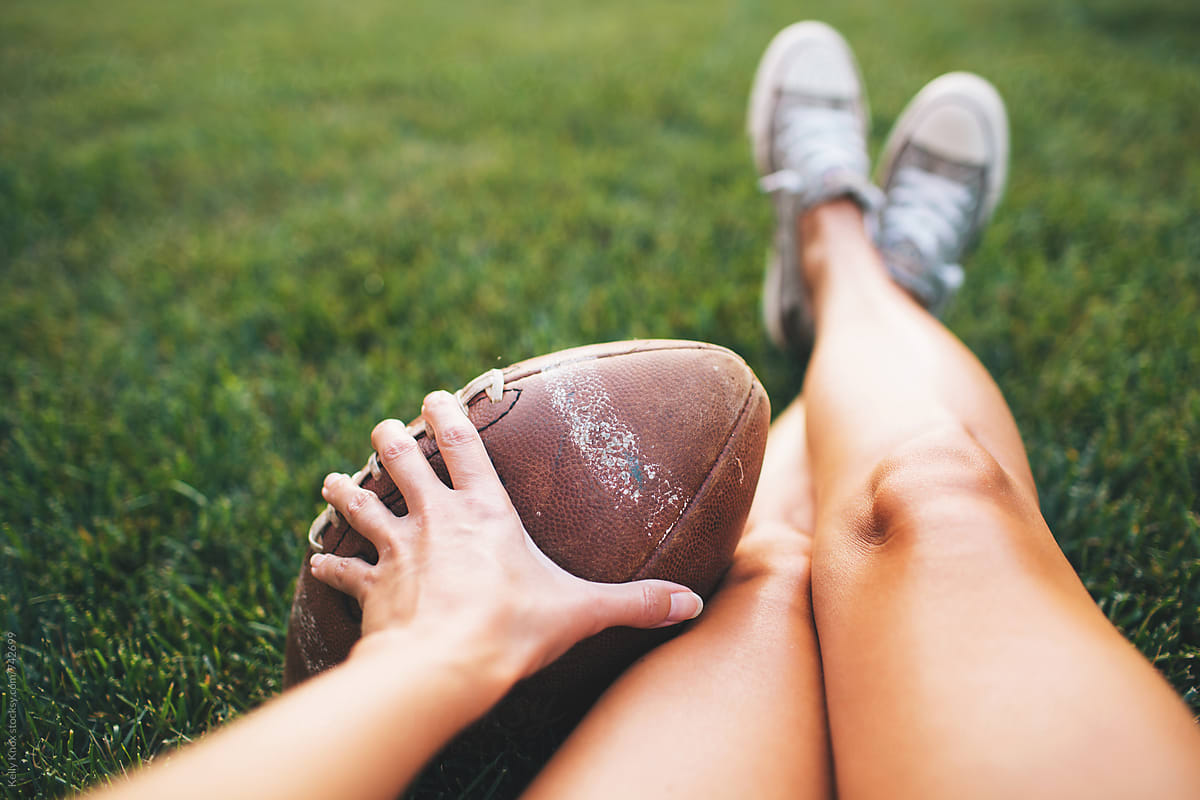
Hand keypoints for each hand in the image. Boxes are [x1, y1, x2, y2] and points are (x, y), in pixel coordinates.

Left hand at [309, 390, 703, 681]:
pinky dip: (329, 566)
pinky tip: (316, 565)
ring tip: (333, 477)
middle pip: (402, 462)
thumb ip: (636, 604)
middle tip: (382, 426)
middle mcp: (435, 518)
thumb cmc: (514, 628)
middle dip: (390, 439)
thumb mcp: (582, 611)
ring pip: (362, 504)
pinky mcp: (372, 585)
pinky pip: (343, 570)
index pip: (462, 446)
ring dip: (348, 489)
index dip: (448, 414)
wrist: (446, 665)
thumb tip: (691, 605)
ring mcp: (397, 548)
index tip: (434, 394)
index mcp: (484, 511)